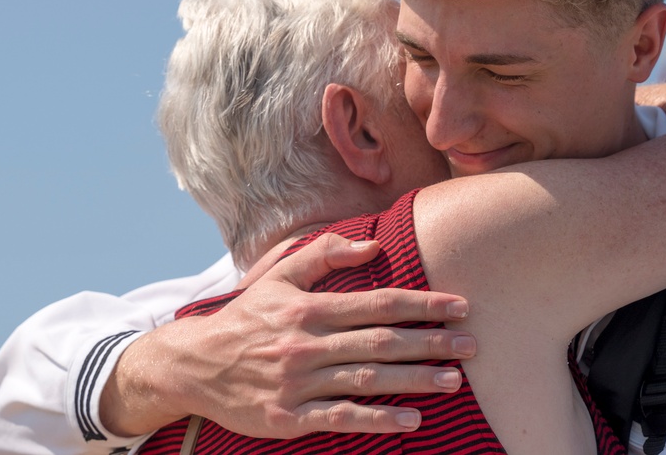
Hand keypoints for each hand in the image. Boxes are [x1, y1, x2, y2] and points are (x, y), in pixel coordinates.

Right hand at [102, 233, 473, 438]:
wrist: (193, 365)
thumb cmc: (246, 317)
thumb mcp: (278, 276)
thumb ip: (324, 254)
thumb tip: (372, 244)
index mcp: (308, 308)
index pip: (378, 303)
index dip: (423, 304)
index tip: (460, 305)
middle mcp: (306, 344)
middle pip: (381, 342)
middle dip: (431, 342)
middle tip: (472, 345)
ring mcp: (298, 383)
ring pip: (368, 380)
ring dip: (415, 380)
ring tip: (454, 380)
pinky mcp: (289, 417)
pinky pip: (341, 417)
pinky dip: (379, 418)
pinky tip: (413, 420)